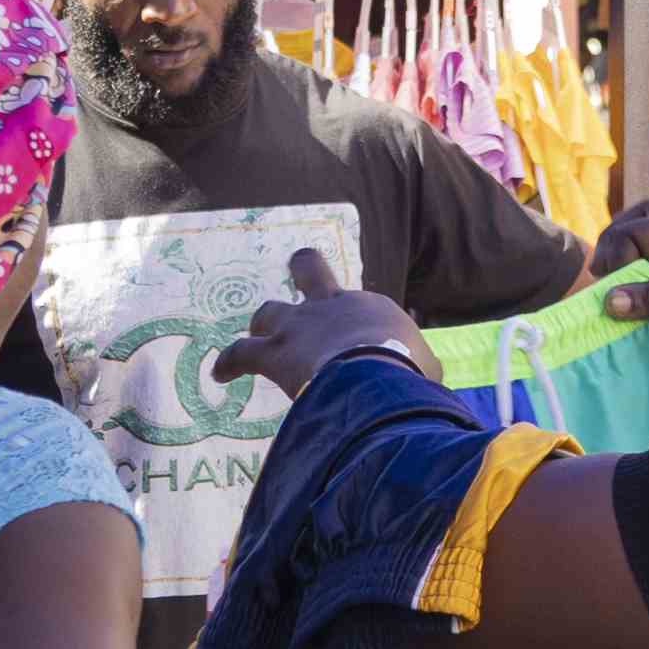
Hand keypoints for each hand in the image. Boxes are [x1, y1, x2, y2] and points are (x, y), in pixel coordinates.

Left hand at [213, 251, 421, 402]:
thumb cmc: (407, 374)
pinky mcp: (273, 352)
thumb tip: (425, 379)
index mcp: (369, 309)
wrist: (374, 379)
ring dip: (262, 325)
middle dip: (302, 269)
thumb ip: (420, 368)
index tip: (366, 351)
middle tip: (298, 272)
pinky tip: (220, 374)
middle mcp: (330, 306)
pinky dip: (228, 362)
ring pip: (270, 311)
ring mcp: (298, 325)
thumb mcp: (427, 369)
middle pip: (310, 269)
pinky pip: (240, 353)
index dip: (360, 328)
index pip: (360, 310)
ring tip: (256, 338)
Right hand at [594, 203, 648, 346]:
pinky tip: (638, 320)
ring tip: (614, 297)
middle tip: (602, 276)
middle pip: (640, 227)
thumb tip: (607, 301)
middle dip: (615, 246)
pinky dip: (646, 298)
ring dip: (630, 272)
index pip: (635, 230)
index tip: (604, 285)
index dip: (613, 252)